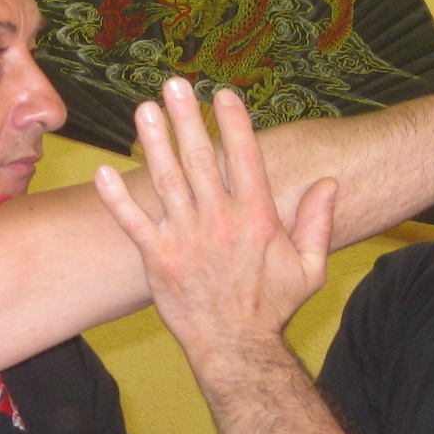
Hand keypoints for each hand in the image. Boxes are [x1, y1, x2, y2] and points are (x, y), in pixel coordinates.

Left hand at [94, 78, 336, 365]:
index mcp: (256, 218)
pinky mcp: (159, 260)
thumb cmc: (273, 309)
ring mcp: (186, 239)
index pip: (244, 158)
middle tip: (175, 83)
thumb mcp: (310, 268)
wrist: (237, 350)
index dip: (233, 122)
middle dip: (187, 118)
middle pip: (200, 158)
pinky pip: (133, 223)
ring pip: (166, 181)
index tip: (222, 94)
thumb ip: (318, 223)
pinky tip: (104, 171)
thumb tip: (329, 183)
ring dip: (153, 142)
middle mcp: (219, 221)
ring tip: (144, 109)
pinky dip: (117, 198)